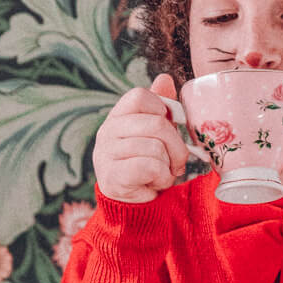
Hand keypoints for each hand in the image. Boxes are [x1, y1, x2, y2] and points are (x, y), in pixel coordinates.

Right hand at [92, 74, 187, 204]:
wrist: (133, 204)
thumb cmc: (148, 163)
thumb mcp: (156, 133)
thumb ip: (160, 106)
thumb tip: (165, 78)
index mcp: (117, 116)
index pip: (140, 96)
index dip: (162, 109)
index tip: (167, 127)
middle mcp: (107, 131)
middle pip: (155, 123)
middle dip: (176, 145)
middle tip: (177, 160)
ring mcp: (106, 154)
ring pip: (155, 147)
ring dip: (168, 165)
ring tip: (162, 172)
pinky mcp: (112, 176)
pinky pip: (149, 166)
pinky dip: (161, 177)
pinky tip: (154, 182)